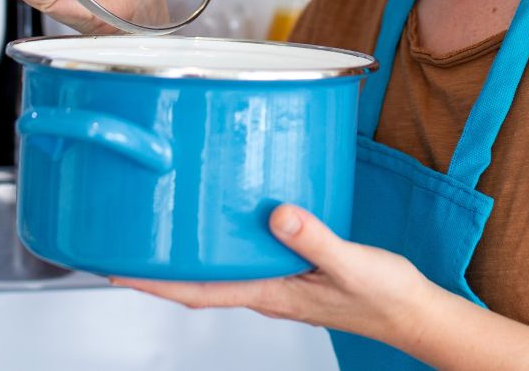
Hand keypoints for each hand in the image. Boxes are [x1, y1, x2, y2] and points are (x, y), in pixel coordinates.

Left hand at [111, 204, 443, 347]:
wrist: (414, 314)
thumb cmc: (385, 298)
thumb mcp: (350, 264)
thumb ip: (315, 238)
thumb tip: (278, 214)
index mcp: (271, 293)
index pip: (196, 291)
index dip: (152, 281)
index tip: (114, 268)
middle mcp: (267, 290)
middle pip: (197, 281)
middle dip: (158, 266)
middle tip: (124, 239)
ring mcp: (279, 283)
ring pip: (220, 268)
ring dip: (188, 254)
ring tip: (162, 226)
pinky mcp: (295, 270)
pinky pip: (247, 256)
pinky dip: (226, 241)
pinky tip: (229, 217)